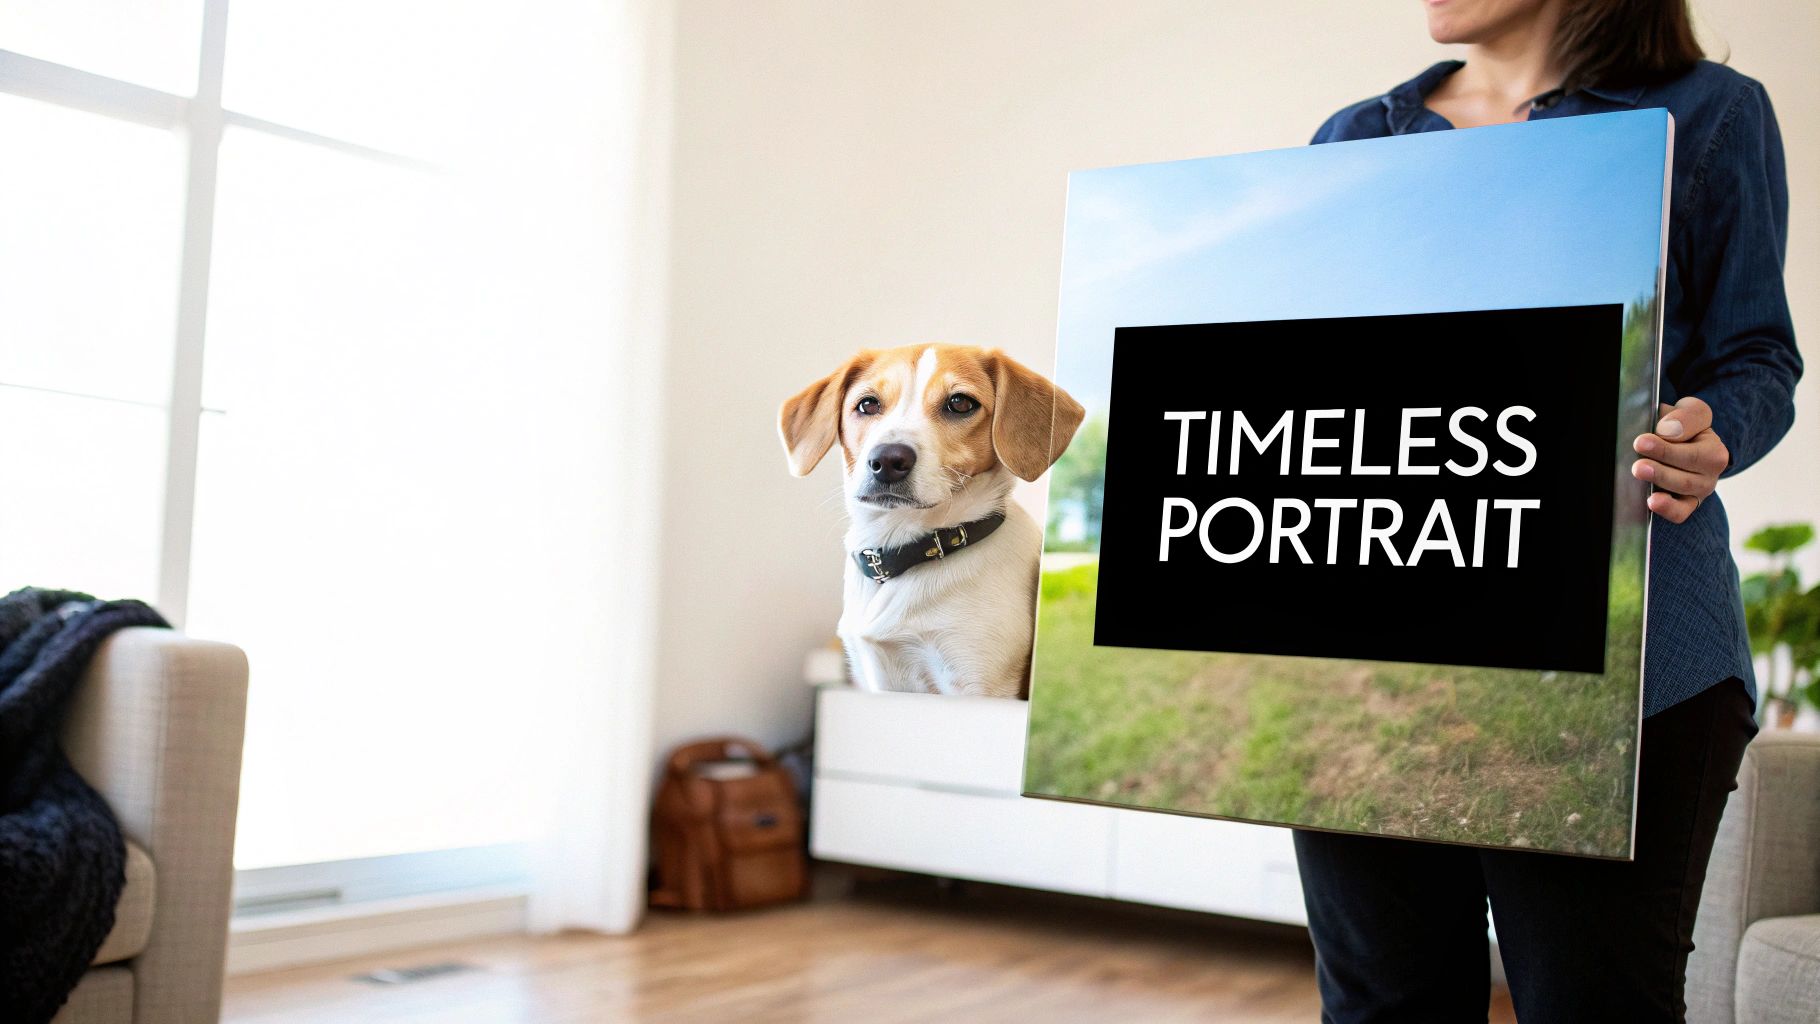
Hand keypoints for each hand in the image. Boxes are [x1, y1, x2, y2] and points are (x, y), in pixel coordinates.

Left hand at [1632, 397, 1728, 523]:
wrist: (1678, 450)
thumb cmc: (1678, 429)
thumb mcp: (1686, 413)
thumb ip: (1684, 417)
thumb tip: (1669, 430)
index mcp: (1711, 439)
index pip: (1696, 431)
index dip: (1675, 431)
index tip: (1646, 437)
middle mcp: (1713, 464)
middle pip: (1692, 460)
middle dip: (1664, 454)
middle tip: (1639, 449)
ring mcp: (1702, 486)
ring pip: (1684, 484)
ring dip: (1661, 476)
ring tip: (1640, 469)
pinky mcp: (1688, 504)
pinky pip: (1681, 511)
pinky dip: (1668, 508)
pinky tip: (1652, 501)